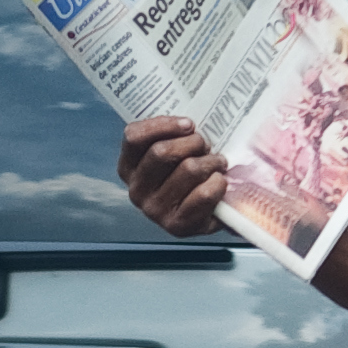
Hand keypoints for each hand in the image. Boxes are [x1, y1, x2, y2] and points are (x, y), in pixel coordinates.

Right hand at [119, 114, 228, 235]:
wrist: (209, 210)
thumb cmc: (189, 173)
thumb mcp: (174, 150)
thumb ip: (172, 133)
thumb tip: (189, 122)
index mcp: (128, 167)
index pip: (133, 137)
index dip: (164, 125)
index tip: (189, 124)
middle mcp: (136, 190)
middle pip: (162, 152)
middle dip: (193, 143)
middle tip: (207, 145)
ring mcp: (154, 211)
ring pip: (188, 169)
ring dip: (211, 161)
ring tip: (218, 163)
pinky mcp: (176, 226)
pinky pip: (204, 193)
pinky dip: (218, 183)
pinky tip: (219, 182)